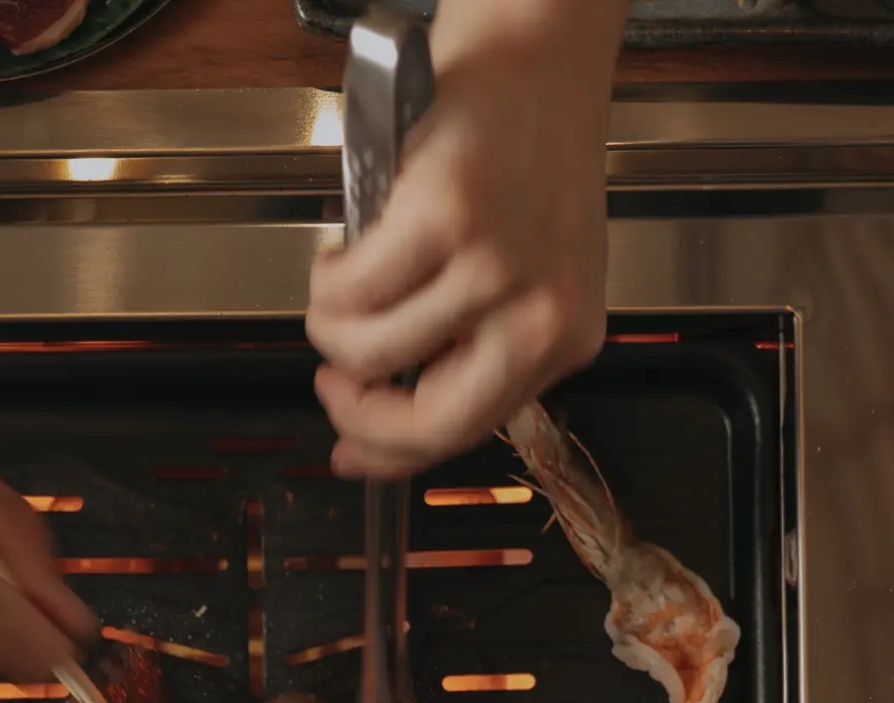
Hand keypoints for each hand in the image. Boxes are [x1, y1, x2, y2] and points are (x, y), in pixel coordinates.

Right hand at [307, 0, 624, 477]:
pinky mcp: (447, 217)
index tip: (350, 454)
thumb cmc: (526, 153)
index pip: (466, 433)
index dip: (390, 455)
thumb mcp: (526, 273)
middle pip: (424, 420)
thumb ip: (470, 346)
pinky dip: (329, 272)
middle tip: (334, 377)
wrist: (537, 56)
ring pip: (369, 349)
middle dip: (355, 407)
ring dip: (331, 321)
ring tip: (343, 281)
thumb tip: (378, 425)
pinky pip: (351, 287)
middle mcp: (541, 315)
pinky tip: (347, 245)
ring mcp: (495, 268)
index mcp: (564, 338)